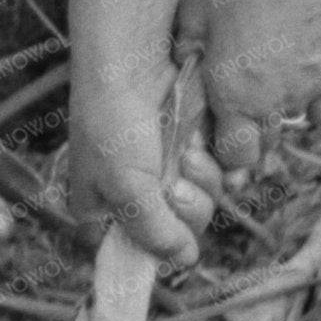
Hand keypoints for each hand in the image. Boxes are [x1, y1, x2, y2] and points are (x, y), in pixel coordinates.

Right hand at [69, 54, 221, 265]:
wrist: (136, 59)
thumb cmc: (114, 121)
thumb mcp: (125, 186)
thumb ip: (153, 231)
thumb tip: (184, 260)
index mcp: (103, 210)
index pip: (132, 255)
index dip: (152, 252)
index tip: (166, 237)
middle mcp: (136, 195)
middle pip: (178, 232)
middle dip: (185, 208)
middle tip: (175, 183)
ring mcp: (166, 172)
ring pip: (203, 204)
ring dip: (202, 181)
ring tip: (187, 153)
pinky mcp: (191, 150)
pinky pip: (217, 175)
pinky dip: (214, 162)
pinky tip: (199, 142)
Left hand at [188, 0, 320, 180]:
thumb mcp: (195, 11)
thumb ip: (186, 48)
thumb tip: (185, 66)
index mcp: (233, 96)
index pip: (234, 158)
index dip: (225, 151)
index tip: (220, 130)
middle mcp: (272, 104)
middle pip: (264, 146)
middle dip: (250, 134)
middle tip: (239, 102)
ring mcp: (308, 92)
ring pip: (291, 124)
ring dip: (277, 114)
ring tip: (267, 82)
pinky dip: (313, 101)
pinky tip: (300, 77)